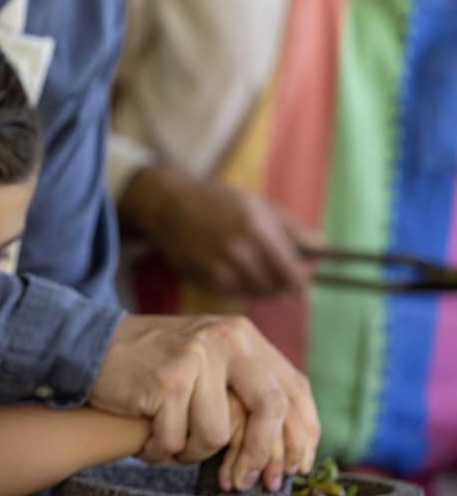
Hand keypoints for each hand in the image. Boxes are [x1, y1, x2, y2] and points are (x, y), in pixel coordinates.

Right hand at [91, 314, 318, 490]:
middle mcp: (225, 340)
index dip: (301, 433)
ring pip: (216, 433)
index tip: (295, 468)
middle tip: (246, 483)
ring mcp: (195, 358)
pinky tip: (145, 442)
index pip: (293, 388)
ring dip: (190, 453)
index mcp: (242, 335)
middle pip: (271, 409)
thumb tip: (289, 444)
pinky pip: (175, 439)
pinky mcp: (166, 381)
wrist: (88, 344)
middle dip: (260, 454)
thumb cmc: (151, 364)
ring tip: (170, 446)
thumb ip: (243, 383)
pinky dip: (159, 451)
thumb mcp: (206, 357)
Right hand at [121, 166, 320, 296]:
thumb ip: (294, 230)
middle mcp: (237, 252)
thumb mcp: (260, 206)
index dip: (302, 282)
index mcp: (255, 229)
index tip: (307, 282)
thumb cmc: (219, 201)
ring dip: (264, 287)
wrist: (170, 206)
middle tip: (287, 278)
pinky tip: (236, 270)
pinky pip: (234, 294)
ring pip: (255, 293)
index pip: (290, 272)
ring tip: (259, 270)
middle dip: (284, 286)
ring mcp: (218, 269)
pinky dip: (241, 287)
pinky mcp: (204, 281)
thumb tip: (326, 249)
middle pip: (275, 287)